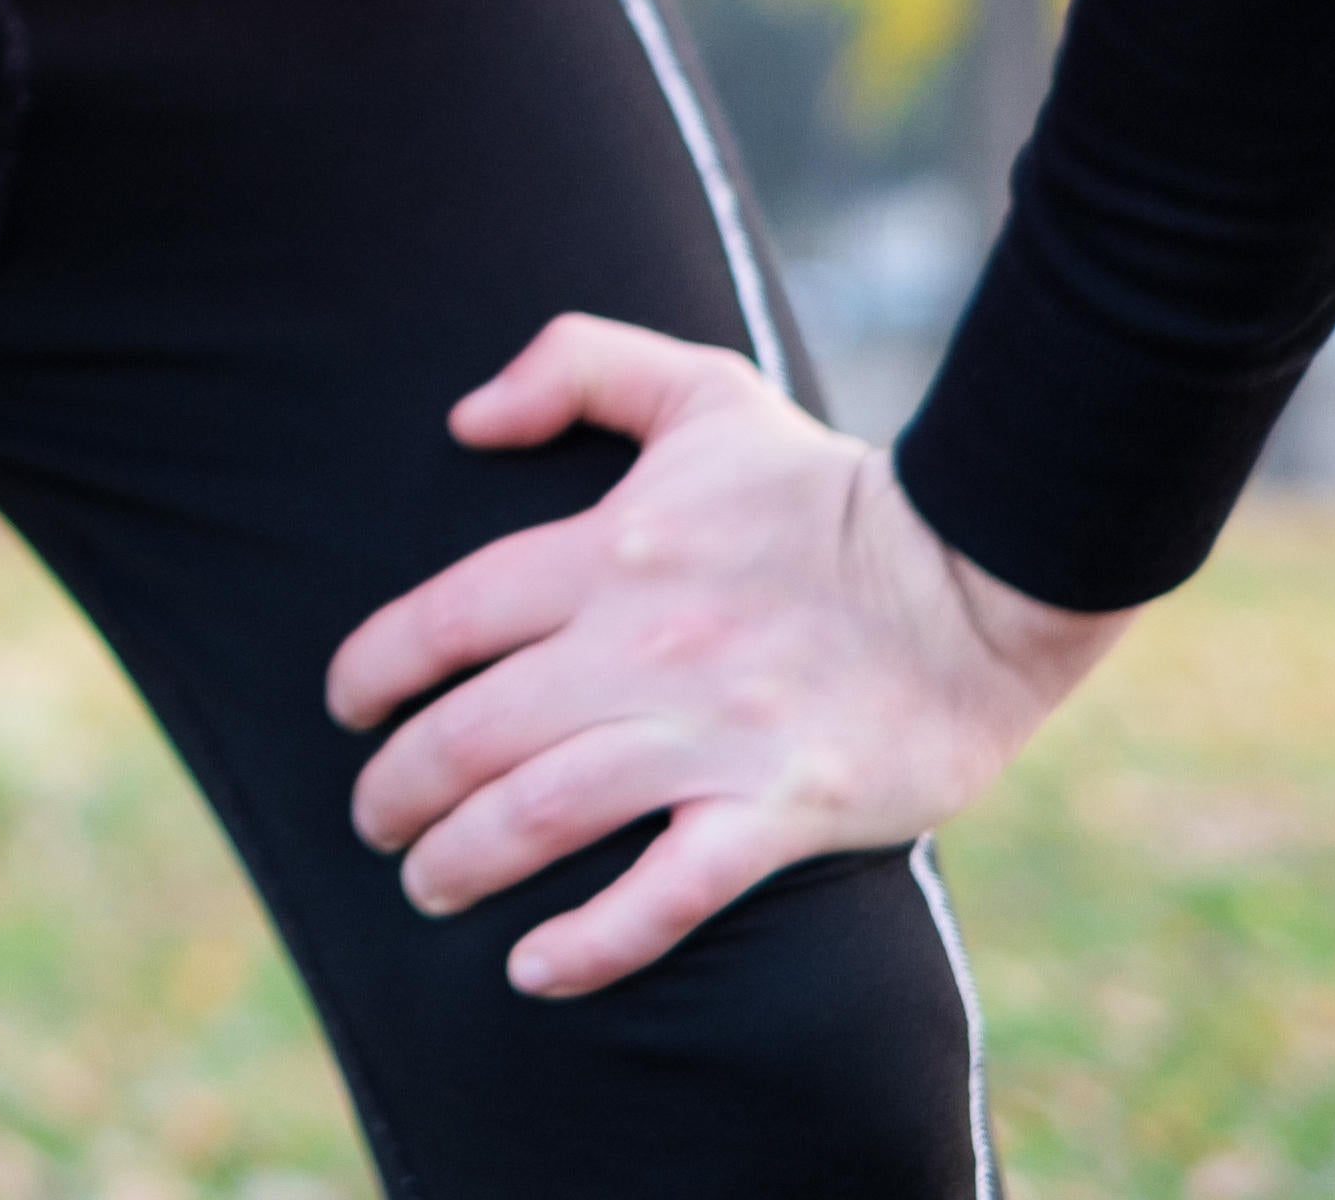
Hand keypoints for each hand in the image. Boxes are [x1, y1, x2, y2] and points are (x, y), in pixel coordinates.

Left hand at [325, 312, 1131, 998]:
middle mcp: (639, 648)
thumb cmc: (829, 489)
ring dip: (462, 863)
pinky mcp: (781, 812)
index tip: (346, 709)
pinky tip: (534, 972)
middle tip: (375, 824)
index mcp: (606, 550)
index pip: (443, 619)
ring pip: (540, 815)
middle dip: (396, 792)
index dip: (372, 671)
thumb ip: (574, 363)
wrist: (987, 570)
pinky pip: (665, 897)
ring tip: (427, 889)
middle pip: (470, 734)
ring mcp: (709, 736)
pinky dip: (590, 945)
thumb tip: (465, 415)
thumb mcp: (700, 389)